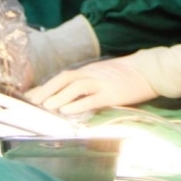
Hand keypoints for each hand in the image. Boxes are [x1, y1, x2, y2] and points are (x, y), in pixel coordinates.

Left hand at [23, 56, 157, 114]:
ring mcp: (102, 83)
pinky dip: (78, 104)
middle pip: (65, 78)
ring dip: (59, 96)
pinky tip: (67, 111)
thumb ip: (90, 82)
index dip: (46, 85)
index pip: (63, 76)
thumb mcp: (105, 74)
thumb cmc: (128, 74)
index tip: (31, 94)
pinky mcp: (112, 94)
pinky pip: (92, 99)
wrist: (150, 70)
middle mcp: (92, 74)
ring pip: (76, 87)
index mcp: (90, 70)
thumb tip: (72, 96)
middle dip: (47, 89)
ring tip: (46, 106)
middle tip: (32, 102)